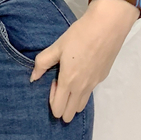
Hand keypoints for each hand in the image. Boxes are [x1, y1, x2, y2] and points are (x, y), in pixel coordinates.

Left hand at [29, 0, 139, 121]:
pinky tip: (82, 71)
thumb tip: (33, 78)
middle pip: (70, 113)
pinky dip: (82, 90)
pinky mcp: (103, 77)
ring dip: (73, 101)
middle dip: (61, 107)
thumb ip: (42, 63)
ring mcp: (94, 84)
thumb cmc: (79, 35)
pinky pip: (90, 92)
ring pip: (81, 105)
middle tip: (59, 85)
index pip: (58, 109)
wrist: (107, 26)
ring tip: (70, 81)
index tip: (52, 82)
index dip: (51, 101)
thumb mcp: (57, 47)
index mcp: (69, 82)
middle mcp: (82, 88)